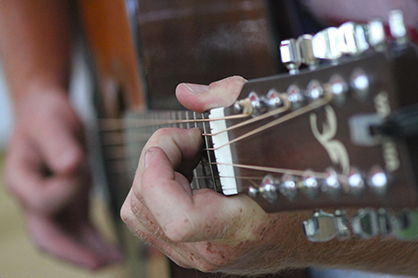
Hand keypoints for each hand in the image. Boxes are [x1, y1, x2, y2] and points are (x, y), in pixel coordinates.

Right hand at [4, 90, 122, 269]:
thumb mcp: (52, 124)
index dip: (66, 188)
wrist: (48, 114)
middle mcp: (33, 198)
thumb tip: (71, 167)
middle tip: (98, 264)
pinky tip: (114, 250)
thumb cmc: (47, 116)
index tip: (82, 164)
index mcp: (23, 180)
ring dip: (87, 253)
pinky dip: (95, 241)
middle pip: (46, 236)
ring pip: (65, 238)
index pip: (44, 200)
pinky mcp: (69, 202)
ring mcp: (52, 203)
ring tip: (114, 261)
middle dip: (71, 253)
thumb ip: (59, 145)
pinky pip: (80, 228)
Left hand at [121, 76, 306, 274]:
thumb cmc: (289, 186)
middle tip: (188, 140)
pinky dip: (153, 186)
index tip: (177, 143)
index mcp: (240, 227)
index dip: (160, 179)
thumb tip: (186, 92)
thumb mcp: (272, 135)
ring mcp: (192, 253)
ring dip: (151, 172)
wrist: (293, 231)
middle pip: (145, 207)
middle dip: (155, 159)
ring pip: (137, 212)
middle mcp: (210, 248)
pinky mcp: (181, 248)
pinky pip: (145, 216)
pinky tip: (179, 172)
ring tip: (184, 155)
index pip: (180, 220)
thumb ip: (230, 102)